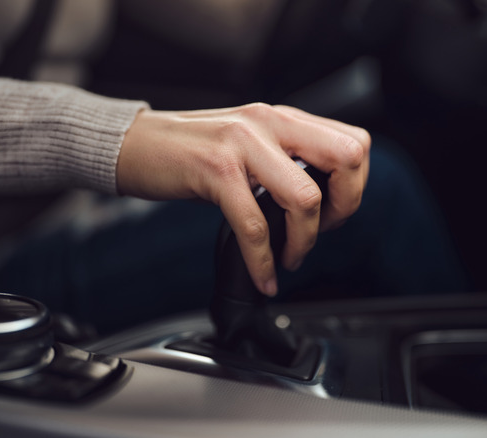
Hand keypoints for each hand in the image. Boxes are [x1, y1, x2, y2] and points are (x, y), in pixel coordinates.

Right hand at [116, 103, 369, 295]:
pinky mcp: (215, 171)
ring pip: (305, 197)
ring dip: (303, 241)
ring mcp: (242, 144)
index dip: (354, 185)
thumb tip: (320, 200)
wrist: (132, 144)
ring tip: (287, 257)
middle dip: (345, 206)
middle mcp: (268, 123)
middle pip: (347, 158)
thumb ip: (284, 159)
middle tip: (323, 231)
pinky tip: (263, 277)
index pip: (354, 142)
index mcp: (281, 118)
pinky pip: (254, 226)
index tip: (333, 212)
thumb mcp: (247, 143)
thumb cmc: (188, 151)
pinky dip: (263, 262)